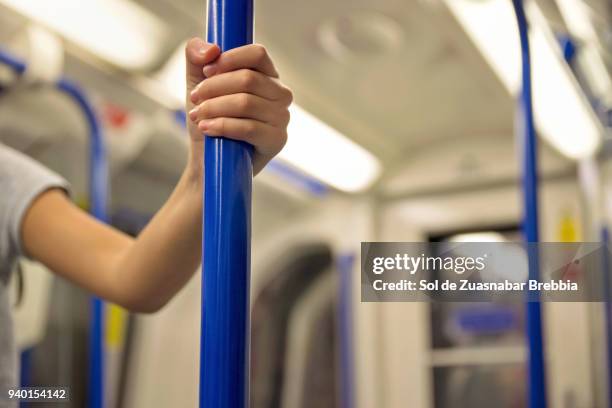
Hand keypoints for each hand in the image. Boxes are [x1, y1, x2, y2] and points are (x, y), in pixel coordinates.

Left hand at [184, 38, 291, 174]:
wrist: (208, 160)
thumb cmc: (208, 119)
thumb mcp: (197, 83)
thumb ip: (197, 57)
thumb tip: (211, 49)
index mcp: (267, 75)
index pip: (257, 54)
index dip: (230, 59)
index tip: (206, 71)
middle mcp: (280, 94)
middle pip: (248, 79)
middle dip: (214, 88)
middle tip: (194, 100)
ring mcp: (282, 118)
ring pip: (246, 103)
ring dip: (214, 108)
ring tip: (197, 116)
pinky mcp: (277, 140)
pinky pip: (249, 128)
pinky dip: (222, 126)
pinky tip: (206, 128)